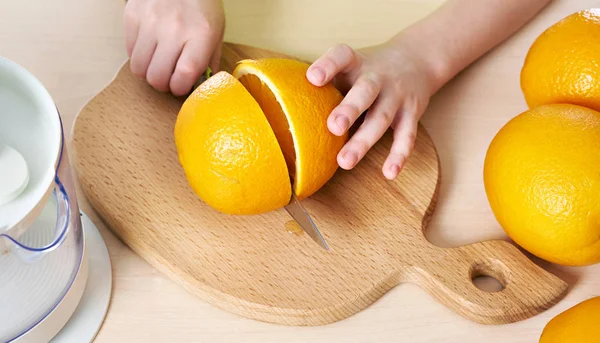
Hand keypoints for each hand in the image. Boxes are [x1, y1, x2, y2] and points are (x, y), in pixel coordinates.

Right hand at [124, 0, 224, 95]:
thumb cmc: (201, 5)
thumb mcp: (216, 31)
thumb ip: (210, 60)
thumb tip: (202, 86)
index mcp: (200, 35)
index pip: (183, 75)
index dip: (180, 88)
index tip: (181, 86)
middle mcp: (174, 30)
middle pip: (157, 77)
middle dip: (163, 84)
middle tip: (168, 78)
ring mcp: (150, 22)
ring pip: (139, 69)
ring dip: (149, 72)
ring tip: (158, 63)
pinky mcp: (132, 17)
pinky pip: (129, 52)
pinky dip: (139, 56)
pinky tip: (151, 48)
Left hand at [306, 43, 432, 179]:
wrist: (418, 59)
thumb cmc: (368, 70)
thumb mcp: (349, 65)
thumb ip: (326, 82)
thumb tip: (283, 106)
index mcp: (356, 62)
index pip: (342, 56)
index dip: (328, 66)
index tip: (312, 78)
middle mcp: (378, 76)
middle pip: (365, 91)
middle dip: (350, 109)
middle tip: (333, 127)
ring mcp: (397, 95)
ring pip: (381, 118)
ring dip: (364, 141)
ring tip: (345, 162)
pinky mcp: (412, 113)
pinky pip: (407, 136)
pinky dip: (399, 155)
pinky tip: (388, 173)